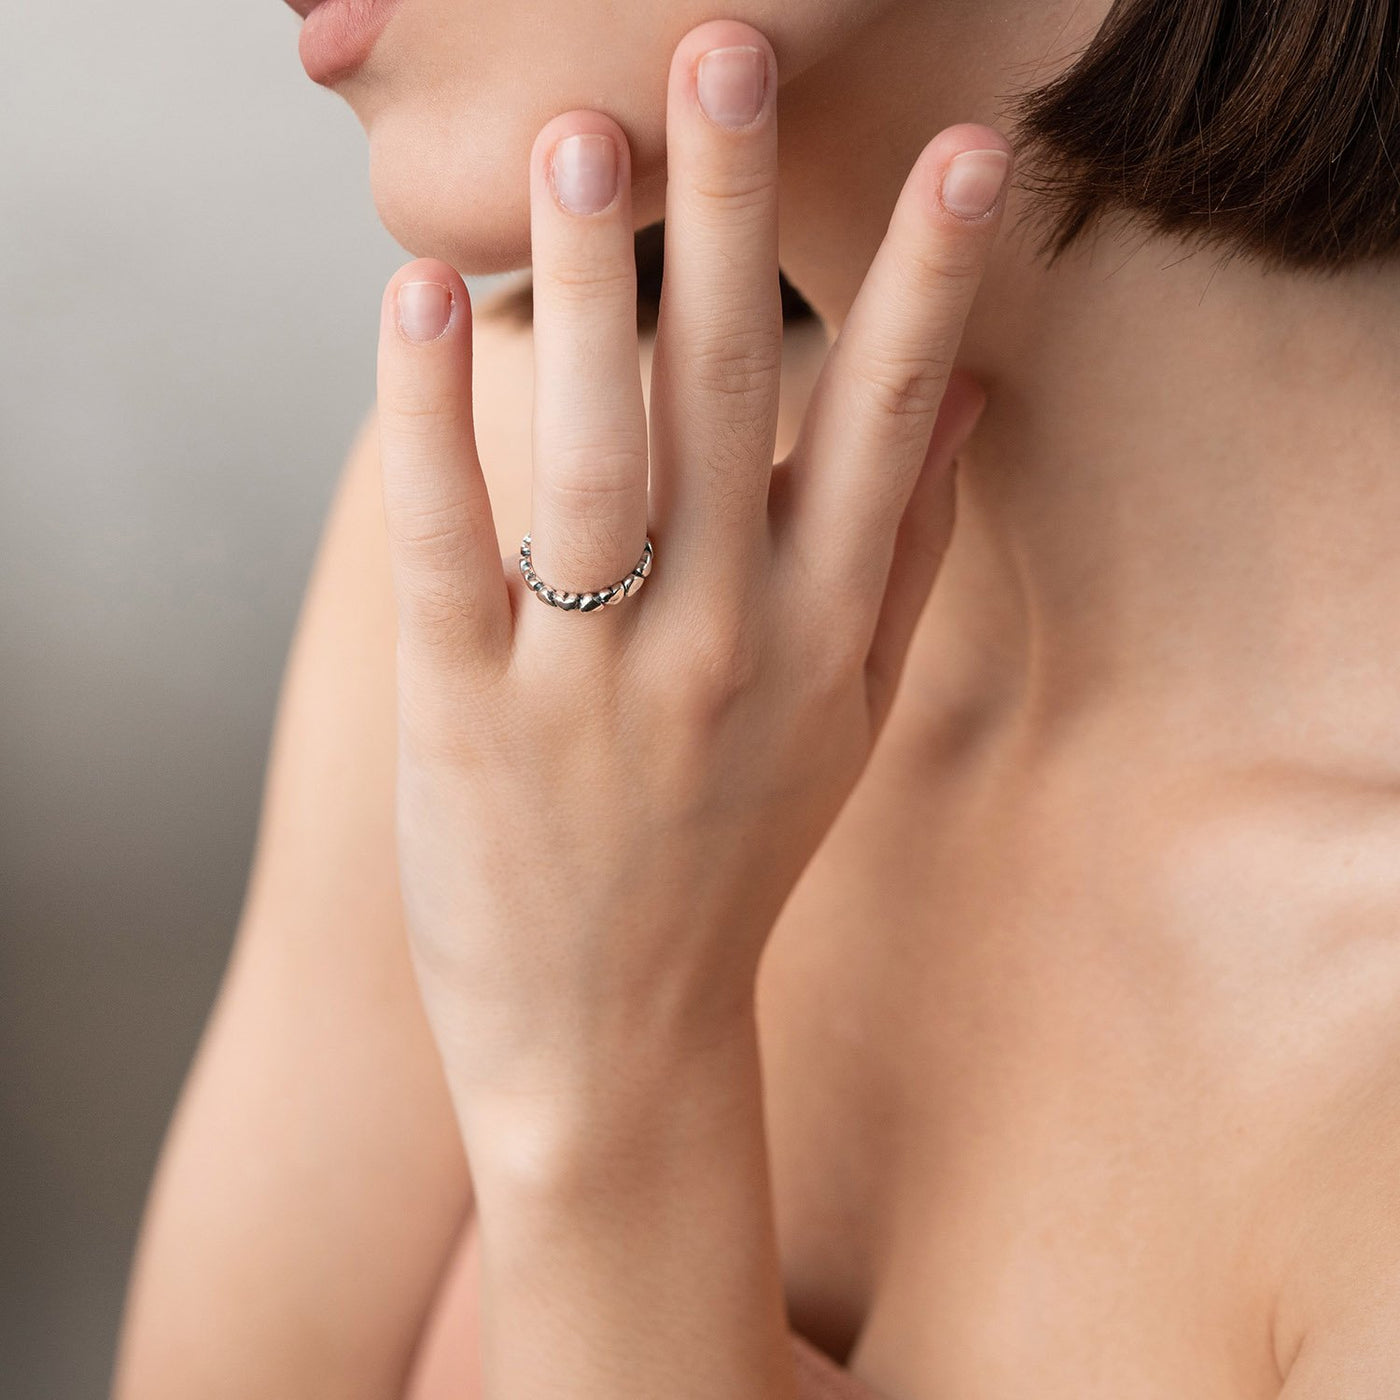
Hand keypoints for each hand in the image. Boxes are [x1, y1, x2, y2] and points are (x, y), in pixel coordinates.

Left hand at [375, 19, 1009, 1127]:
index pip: (884, 430)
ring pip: (592, 453)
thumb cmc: (728, 861)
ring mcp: (590, 679)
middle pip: (735, 404)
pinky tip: (415, 300)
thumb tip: (962, 402)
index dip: (930, 288)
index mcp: (821, 638)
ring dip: (583, 289)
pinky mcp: (464, 712)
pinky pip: (449, 540)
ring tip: (576, 138)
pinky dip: (427, 414)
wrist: (611, 1036)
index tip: (966, 158)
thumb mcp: (847, 723)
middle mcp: (721, 644)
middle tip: (722, 57)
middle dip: (734, 220)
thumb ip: (902, 559)